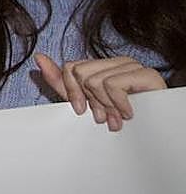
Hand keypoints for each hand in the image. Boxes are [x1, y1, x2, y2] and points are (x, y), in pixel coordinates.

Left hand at [36, 54, 166, 131]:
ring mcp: (133, 66)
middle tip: (103, 116)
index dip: (72, 92)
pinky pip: (112, 84)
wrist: (154, 135)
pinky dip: (117, 104)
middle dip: (89, 100)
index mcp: (102, 67)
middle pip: (80, 72)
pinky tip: (128, 114)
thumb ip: (62, 83)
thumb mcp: (85, 103)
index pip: (71, 67)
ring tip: (116, 118)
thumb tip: (39, 57)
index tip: (82, 110)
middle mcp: (117, 62)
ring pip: (94, 80)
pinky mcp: (147, 75)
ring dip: (105, 106)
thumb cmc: (118, 119)